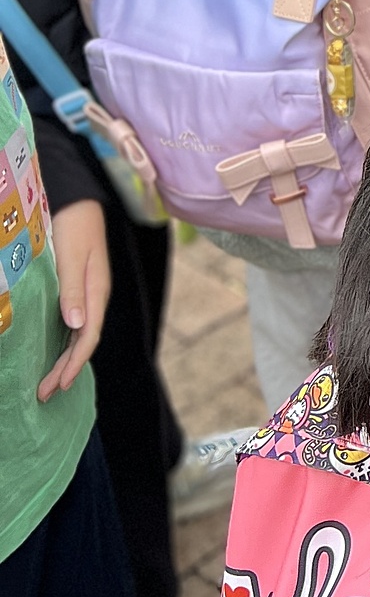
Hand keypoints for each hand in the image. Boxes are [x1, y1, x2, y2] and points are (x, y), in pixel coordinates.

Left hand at [40, 198, 109, 399]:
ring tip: (49, 384)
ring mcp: (88, 295)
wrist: (78, 201)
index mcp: (96, 291)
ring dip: (65, 361)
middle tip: (45, 394)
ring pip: (78, 336)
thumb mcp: (70, 257)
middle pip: (83, 341)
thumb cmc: (71, 226)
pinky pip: (74, 325)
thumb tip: (76, 326)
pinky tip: (55, 354)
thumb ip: (73, 291)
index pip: (88, 336)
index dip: (74, 363)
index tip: (58, 384)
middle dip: (66, 370)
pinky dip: (64, 345)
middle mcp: (95, 297)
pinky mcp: (78, 290)